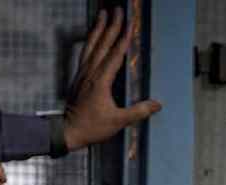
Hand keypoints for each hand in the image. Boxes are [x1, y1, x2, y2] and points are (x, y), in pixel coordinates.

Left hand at [63, 7, 161, 151]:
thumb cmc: (93, 127)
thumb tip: (157, 104)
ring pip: (91, 45)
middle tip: (116, 10)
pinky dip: (89, 41)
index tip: (129, 25)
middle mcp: (90, 73)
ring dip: (97, 28)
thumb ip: (138, 112)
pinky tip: (92, 37)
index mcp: (101, 81)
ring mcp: (82, 74)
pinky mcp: (78, 77)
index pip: (114, 55)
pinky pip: (85, 53)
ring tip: (102, 14)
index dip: (123, 39)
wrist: (68, 132)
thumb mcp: (118, 121)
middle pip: (102, 44)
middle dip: (110, 26)